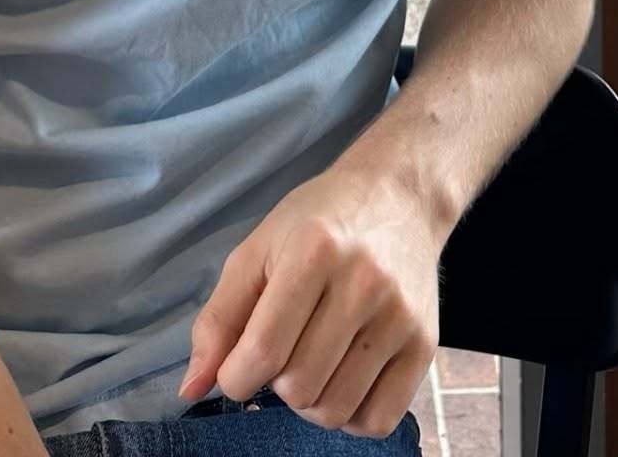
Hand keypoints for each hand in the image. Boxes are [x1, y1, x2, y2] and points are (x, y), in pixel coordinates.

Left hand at [177, 163, 439, 438]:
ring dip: (310, 402)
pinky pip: (378, 420)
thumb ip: (219, 318)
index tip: (237, 369)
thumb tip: (191, 388)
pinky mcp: (425, 343)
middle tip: (282, 351)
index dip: (236, 377)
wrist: (398, 198)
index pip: (264, 350)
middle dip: (275, 384)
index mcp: (313, 251)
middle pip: (299, 386)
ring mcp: (399, 316)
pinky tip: (342, 381)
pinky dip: (350, 417)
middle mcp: (362, 283)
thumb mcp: (258, 250)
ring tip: (310, 364)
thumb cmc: (318, 222)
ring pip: (335, 410)